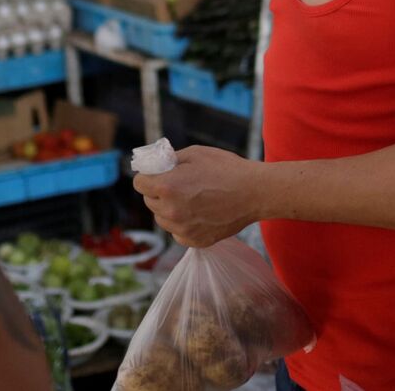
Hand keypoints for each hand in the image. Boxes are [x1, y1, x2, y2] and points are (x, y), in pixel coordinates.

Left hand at [132, 146, 263, 247]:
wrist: (255, 192)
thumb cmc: (227, 169)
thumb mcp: (195, 153)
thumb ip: (171, 161)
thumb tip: (158, 166)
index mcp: (167, 187)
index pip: (139, 183)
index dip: (148, 176)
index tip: (158, 175)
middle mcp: (171, 211)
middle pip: (149, 201)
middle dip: (158, 192)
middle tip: (177, 185)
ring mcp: (182, 229)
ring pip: (162, 219)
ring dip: (169, 209)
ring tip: (190, 199)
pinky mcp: (195, 241)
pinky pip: (177, 232)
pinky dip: (182, 224)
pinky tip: (198, 213)